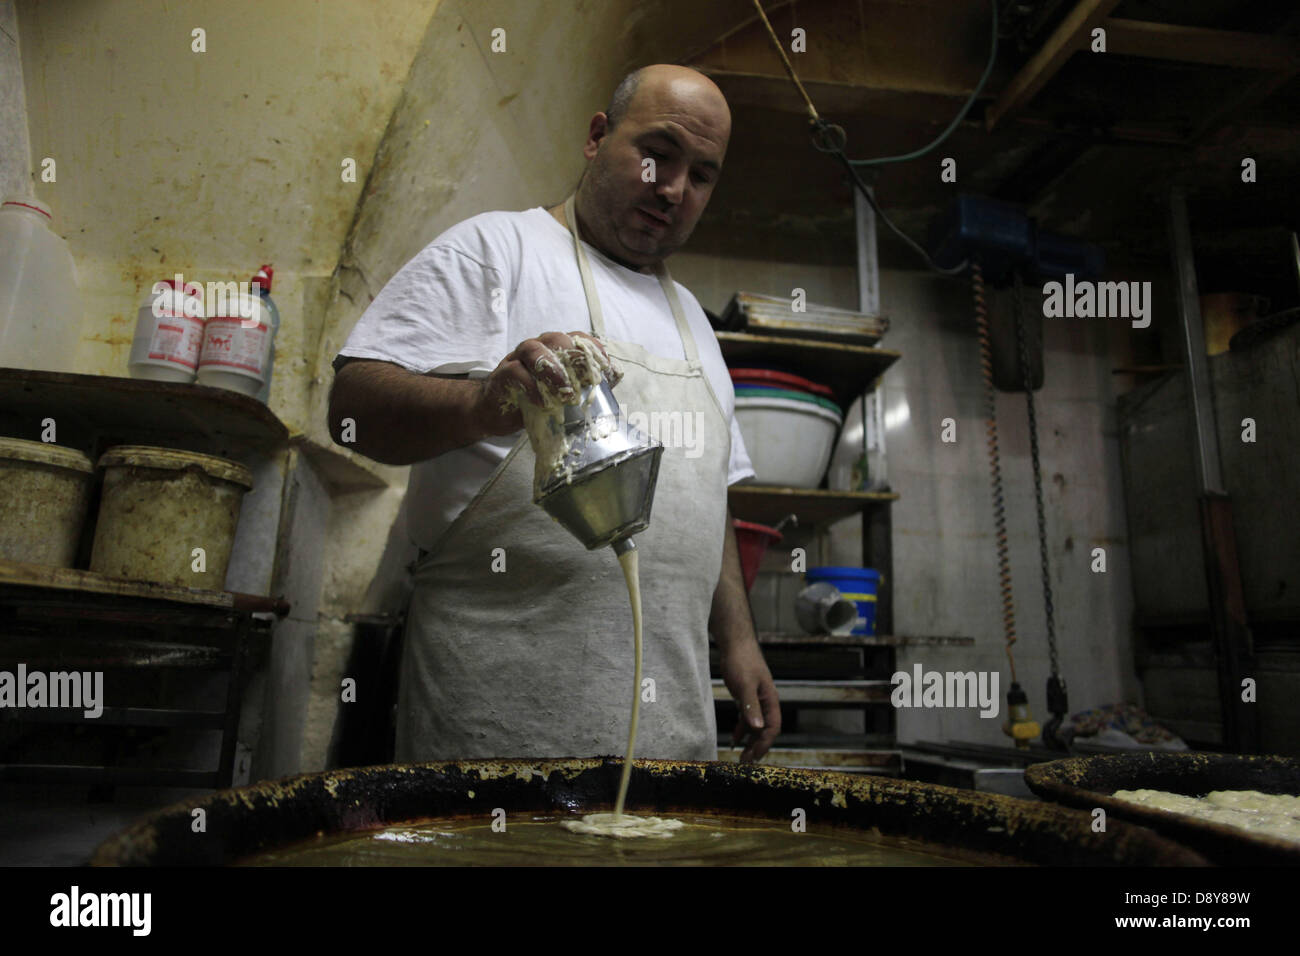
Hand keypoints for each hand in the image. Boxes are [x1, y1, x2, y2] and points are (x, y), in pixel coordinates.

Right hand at [472, 331, 615, 435]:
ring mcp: (518, 358)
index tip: (606, 367)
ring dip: (554, 370)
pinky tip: (542, 402)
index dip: (593, 348)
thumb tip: (615, 378)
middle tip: (588, 381)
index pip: (577, 338)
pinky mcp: (503, 374)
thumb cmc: (534, 400)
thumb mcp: (562, 393)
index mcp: (555, 349)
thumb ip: (585, 384)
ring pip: (535, 349)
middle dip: (575, 358)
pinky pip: (517, 372)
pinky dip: (531, 386)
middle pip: (557, 339)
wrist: (495, 411)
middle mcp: (538, 348)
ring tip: (566, 392)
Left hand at [720, 640, 780, 761]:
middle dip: (757, 746)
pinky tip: (735, 739)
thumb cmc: (742, 661)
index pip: (773, 728)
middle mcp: (766, 703)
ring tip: (741, 756)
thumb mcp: (745, 685)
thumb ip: (751, 706)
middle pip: (765, 730)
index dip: (764, 743)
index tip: (754, 757)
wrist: (735, 644)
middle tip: (746, 762)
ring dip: (749, 741)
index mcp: (770, 700)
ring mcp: (756, 700)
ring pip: (756, 726)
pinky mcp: (746, 697)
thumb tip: (757, 727)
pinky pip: (747, 719)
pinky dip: (742, 730)